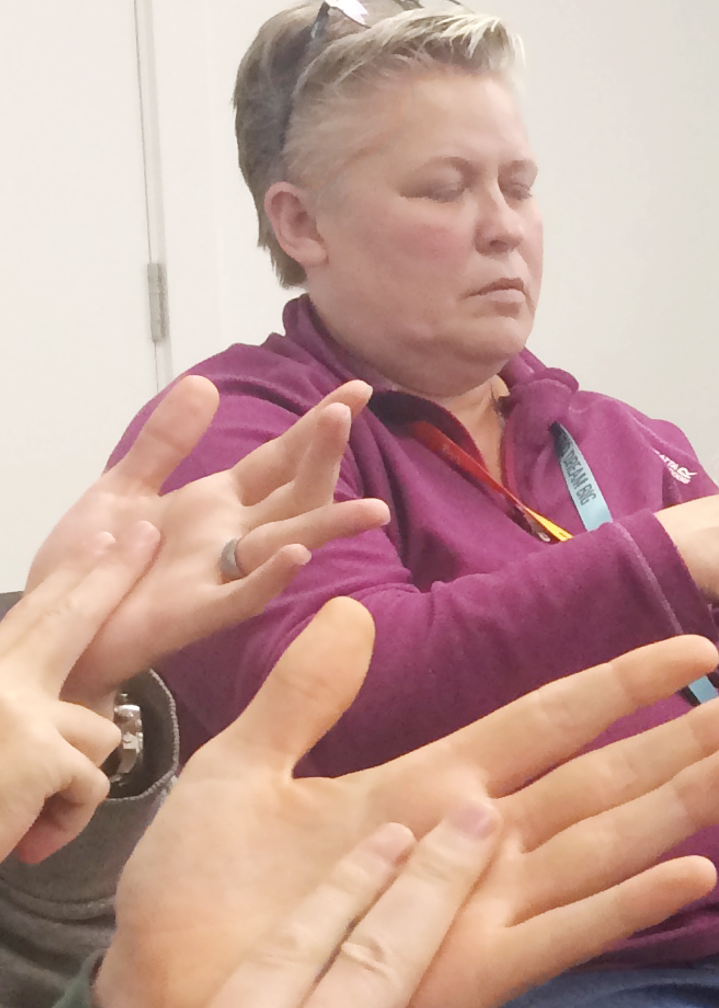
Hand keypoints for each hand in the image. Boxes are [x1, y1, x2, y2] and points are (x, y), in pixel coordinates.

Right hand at [0, 527, 161, 862]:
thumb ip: (16, 708)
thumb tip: (72, 716)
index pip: (30, 617)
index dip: (70, 581)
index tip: (102, 545)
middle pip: (65, 617)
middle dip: (108, 576)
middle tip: (142, 537)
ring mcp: (15, 709)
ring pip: (99, 731)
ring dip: (76, 781)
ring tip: (26, 813)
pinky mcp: (40, 753)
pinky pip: (93, 783)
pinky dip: (67, 822)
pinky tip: (28, 841)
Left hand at [28, 376, 390, 707]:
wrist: (55, 624)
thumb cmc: (91, 563)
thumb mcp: (124, 487)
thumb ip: (165, 442)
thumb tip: (205, 383)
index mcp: (217, 503)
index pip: (280, 459)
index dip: (315, 426)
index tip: (357, 391)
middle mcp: (231, 536)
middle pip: (293, 495)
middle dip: (322, 457)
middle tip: (346, 415)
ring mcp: (218, 575)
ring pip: (286, 545)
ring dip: (328, 527)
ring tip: (373, 510)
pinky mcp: (196, 613)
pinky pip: (241, 597)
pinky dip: (269, 578)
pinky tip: (297, 557)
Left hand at [95, 597, 718, 1007]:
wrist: (155, 997)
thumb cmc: (191, 897)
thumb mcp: (236, 774)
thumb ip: (301, 699)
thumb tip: (350, 610)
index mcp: (427, 784)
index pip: (547, 720)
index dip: (618, 684)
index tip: (692, 646)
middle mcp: (476, 844)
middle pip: (606, 778)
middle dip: (690, 739)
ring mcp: (481, 909)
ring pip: (606, 845)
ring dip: (682, 806)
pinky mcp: (469, 973)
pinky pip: (562, 933)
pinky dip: (626, 905)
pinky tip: (691, 873)